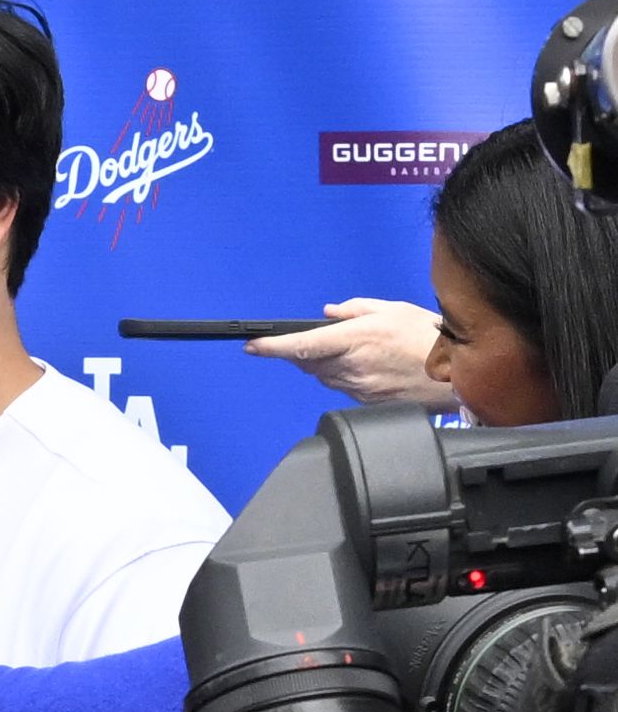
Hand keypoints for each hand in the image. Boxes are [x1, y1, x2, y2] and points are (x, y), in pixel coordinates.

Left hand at [243, 298, 450, 408]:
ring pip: (323, 376)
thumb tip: (329, 313)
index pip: (302, 344)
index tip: (251, 346)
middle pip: (307, 363)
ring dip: (324, 364)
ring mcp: (358, 388)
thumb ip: (355, 309)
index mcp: (356, 339)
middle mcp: (352, 366)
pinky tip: (368, 368)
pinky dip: (343, 376)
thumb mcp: (393, 310)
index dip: (272, 347)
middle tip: (308, 341)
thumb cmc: (430, 339)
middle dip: (300, 352)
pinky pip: (341, 388)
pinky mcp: (364, 402)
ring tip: (353, 352)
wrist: (459, 375)